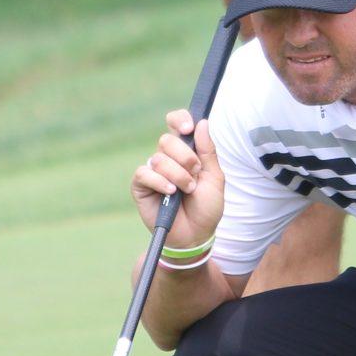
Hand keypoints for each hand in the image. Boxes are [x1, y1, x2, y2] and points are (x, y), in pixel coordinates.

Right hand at [131, 110, 224, 247]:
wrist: (196, 235)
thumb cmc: (206, 208)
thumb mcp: (214, 177)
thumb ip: (208, 151)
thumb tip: (202, 122)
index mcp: (185, 151)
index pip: (177, 123)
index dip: (180, 120)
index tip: (188, 129)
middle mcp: (167, 158)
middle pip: (167, 140)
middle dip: (185, 157)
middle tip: (195, 174)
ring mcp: (153, 171)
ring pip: (159, 158)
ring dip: (178, 175)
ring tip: (186, 191)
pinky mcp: (140, 186)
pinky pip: (144, 173)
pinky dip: (160, 182)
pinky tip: (170, 193)